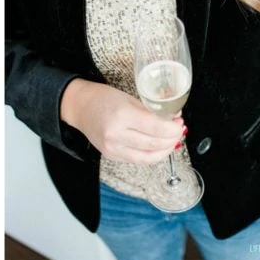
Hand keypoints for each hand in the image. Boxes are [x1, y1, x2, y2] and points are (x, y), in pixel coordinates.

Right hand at [60, 79, 184, 163]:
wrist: (80, 108)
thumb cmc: (105, 98)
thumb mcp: (131, 98)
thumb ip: (152, 110)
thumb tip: (175, 117)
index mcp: (122, 115)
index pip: (156, 128)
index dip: (173, 128)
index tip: (180, 123)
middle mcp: (116, 135)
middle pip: (155, 144)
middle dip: (173, 138)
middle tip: (179, 130)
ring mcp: (113, 148)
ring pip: (148, 157)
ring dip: (166, 150)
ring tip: (172, 140)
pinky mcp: (112, 156)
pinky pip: (138, 160)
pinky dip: (153, 155)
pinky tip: (160, 147)